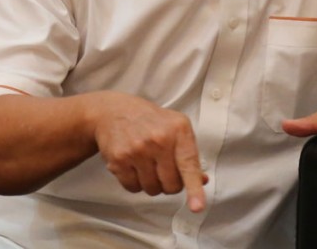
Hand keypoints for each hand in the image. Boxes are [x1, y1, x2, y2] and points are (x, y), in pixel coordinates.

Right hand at [92, 92, 207, 211]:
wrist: (115, 111)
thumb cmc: (151, 122)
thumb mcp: (176, 128)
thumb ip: (190, 155)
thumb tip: (202, 181)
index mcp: (178, 129)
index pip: (189, 164)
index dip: (194, 188)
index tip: (197, 206)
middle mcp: (159, 139)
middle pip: (171, 185)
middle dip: (169, 183)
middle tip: (163, 167)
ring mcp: (137, 149)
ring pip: (152, 189)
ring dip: (152, 184)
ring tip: (147, 163)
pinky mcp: (119, 159)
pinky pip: (133, 188)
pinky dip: (135, 182)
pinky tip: (133, 165)